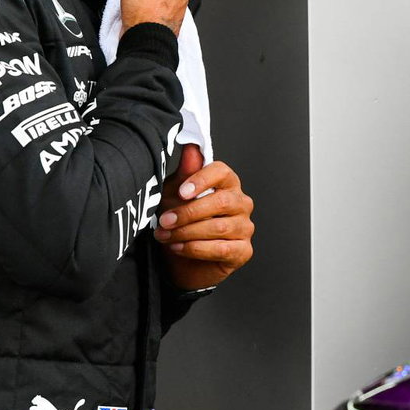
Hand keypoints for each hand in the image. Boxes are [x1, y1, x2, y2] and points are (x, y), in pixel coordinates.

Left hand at [153, 144, 253, 290]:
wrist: (180, 262)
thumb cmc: (181, 224)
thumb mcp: (175, 196)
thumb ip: (185, 173)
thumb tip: (191, 147)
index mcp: (227, 184)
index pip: (222, 172)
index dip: (202, 180)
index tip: (181, 192)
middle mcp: (241, 203)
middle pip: (221, 202)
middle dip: (188, 212)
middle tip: (165, 220)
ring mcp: (244, 227)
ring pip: (219, 227)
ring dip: (187, 232)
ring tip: (166, 236)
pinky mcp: (243, 251)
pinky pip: (221, 248)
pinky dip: (195, 248)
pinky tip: (178, 248)